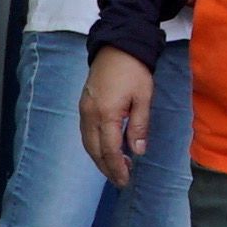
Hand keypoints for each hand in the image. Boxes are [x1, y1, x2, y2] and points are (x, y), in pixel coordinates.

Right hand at [79, 48, 156, 181]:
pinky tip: (106, 150)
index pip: (109, 150)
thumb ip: (139, 126)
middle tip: (121, 181)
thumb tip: (137, 152)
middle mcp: (89, 115)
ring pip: (87, 143)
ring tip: (115, 169)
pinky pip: (86, 133)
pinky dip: (94, 146)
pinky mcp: (83, 105)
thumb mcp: (143, 97)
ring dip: (99, 159)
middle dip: (106, 168)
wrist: (117, 45)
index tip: (125, 180)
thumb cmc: (134, 70)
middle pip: (94, 150)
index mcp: (106, 114)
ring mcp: (83, 110)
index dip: (116, 168)